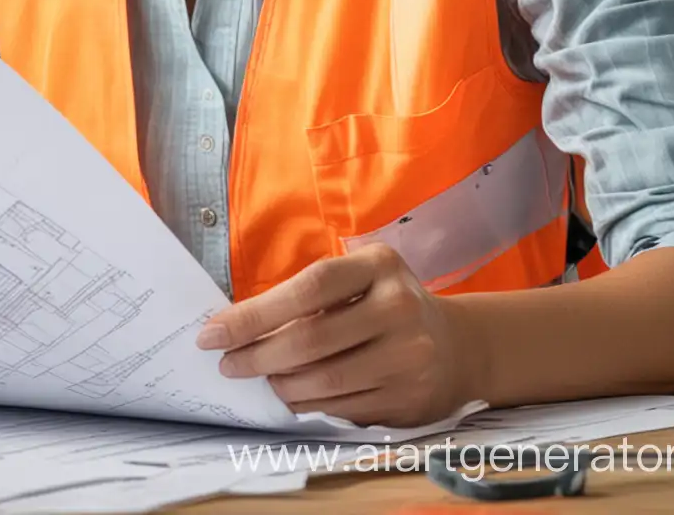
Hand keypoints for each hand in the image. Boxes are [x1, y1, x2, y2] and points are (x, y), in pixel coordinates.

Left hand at [195, 243, 482, 427]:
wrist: (460, 346)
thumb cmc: (387, 305)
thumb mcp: (360, 278)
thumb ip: (311, 294)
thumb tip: (238, 324)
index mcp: (380, 266)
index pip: (309, 287)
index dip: (255, 313)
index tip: (213, 332)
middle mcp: (400, 309)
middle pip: (312, 339)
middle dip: (257, 355)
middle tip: (227, 364)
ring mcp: (410, 357)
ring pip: (326, 381)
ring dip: (280, 384)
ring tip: (260, 379)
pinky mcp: (411, 399)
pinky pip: (344, 408)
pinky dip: (308, 405)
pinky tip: (291, 397)